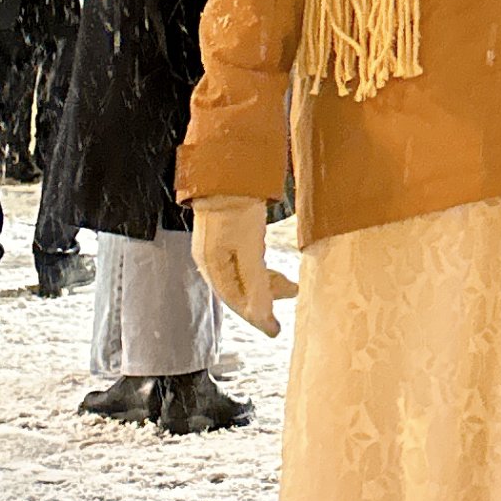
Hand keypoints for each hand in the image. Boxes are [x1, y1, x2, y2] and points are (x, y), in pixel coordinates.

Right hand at [192, 196, 296, 337]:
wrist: (227, 170)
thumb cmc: (236, 206)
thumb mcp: (250, 247)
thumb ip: (256, 282)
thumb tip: (262, 315)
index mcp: (213, 266)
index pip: (236, 301)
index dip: (256, 317)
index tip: (274, 330)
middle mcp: (211, 260)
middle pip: (239, 291)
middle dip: (263, 302)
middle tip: (285, 309)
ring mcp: (216, 247)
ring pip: (242, 276)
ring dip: (266, 284)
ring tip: (289, 286)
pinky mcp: (225, 234)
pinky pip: (243, 262)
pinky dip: (260, 270)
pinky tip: (269, 269)